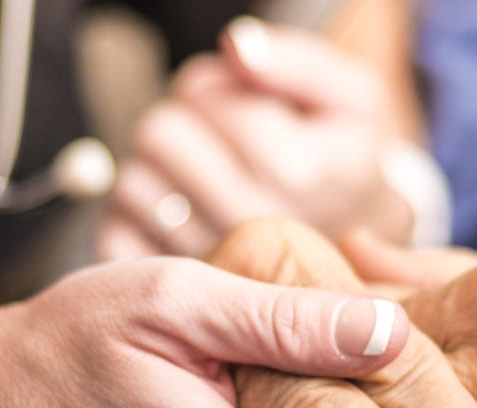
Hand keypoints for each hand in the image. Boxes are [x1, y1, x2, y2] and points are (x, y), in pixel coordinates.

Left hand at [97, 18, 412, 259]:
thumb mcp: (352, 100)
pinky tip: (182, 214)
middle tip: (216, 139)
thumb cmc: (347, 165)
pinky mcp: (178, 291)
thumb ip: (296, 63)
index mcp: (296, 171)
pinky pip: (118, 233)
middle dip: (183, 123)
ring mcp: (212, 264)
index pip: (204, 94)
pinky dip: (137, 218)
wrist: (358, 258)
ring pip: (132, 183)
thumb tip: (237, 47)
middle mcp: (250, 223)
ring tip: (202, 178)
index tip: (244, 104)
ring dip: (157, 170)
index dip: (216, 86)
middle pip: (159, 135)